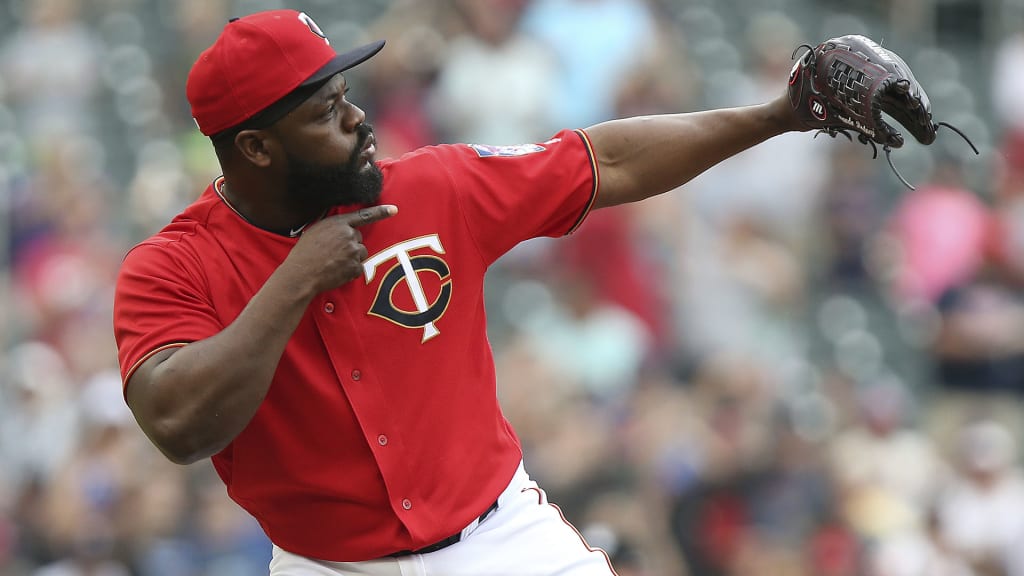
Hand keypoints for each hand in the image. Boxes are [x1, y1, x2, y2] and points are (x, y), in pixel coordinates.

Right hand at [282, 205, 397, 294]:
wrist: (302, 273)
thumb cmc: (305, 253)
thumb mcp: (316, 230)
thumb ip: (333, 227)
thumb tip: (342, 228)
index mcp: (338, 223)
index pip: (364, 215)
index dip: (380, 212)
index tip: (394, 210)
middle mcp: (348, 235)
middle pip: (359, 239)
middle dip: (350, 245)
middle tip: (333, 253)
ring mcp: (353, 251)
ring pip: (360, 253)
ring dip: (351, 258)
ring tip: (333, 263)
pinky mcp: (355, 267)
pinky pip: (358, 268)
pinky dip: (349, 271)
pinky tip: (336, 271)